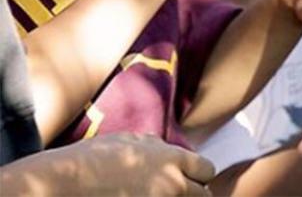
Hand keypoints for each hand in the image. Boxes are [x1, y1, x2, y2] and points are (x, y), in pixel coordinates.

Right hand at [13, 133, 214, 195]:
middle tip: (175, 194)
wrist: (65, 182)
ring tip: (157, 195)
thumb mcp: (130, 140)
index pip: (207, 170)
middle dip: (193, 195)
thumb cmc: (93, 158)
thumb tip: (167, 147)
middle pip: (203, 195)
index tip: (188, 180)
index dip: (199, 176)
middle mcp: (171, 182)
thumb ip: (156, 146)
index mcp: (171, 159)